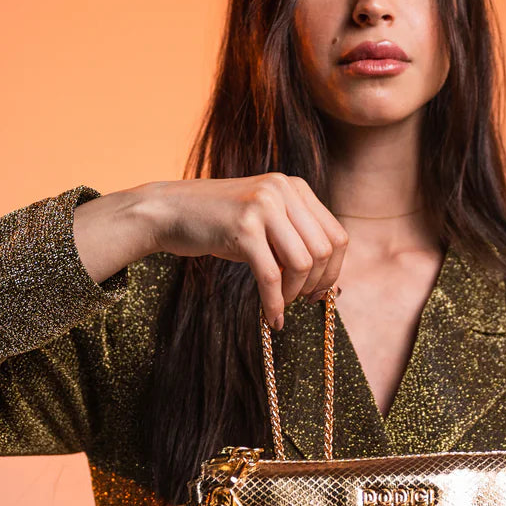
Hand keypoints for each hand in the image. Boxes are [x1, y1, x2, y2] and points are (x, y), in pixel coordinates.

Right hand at [138, 173, 348, 327]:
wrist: (169, 211)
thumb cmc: (219, 223)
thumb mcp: (264, 221)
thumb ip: (294, 238)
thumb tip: (325, 281)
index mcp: (294, 187)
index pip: (337, 234)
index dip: (334, 270)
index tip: (319, 292)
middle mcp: (283, 190)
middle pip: (324, 250)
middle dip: (316, 285)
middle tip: (301, 302)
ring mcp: (263, 206)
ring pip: (302, 263)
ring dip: (294, 294)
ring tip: (280, 305)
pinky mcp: (242, 228)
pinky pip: (271, 275)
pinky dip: (274, 302)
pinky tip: (270, 318)